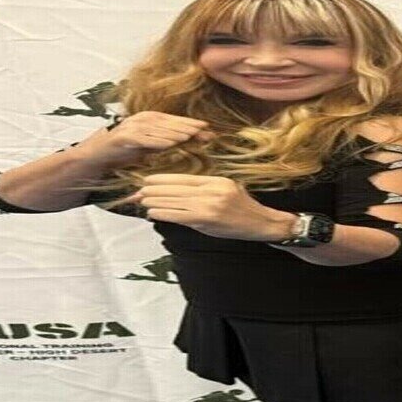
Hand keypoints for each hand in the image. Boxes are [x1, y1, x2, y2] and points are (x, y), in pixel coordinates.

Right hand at [92, 112, 216, 167]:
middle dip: (187, 127)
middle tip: (204, 131)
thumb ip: (168, 142)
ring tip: (191, 135)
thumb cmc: (124, 153)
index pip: (173, 120)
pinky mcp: (123, 137)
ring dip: (175, 132)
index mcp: (148, 119)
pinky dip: (157, 141)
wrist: (97, 157)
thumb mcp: (150, 147)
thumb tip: (192, 139)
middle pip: (168, 123)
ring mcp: (131, 127)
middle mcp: (140, 119)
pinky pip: (143, 139)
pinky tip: (170, 144)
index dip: (189, 123)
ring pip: (158, 129)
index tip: (207, 127)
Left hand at [129, 173, 295, 240]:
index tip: (149, 180)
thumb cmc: (243, 209)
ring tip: (142, 201)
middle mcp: (211, 190)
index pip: (183, 178)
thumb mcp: (226, 190)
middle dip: (155, 190)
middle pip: (176, 188)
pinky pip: (179, 215)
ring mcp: (209, 205)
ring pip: (175, 201)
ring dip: (155, 201)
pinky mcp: (207, 220)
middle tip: (139, 190)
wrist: (262, 223)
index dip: (163, 179)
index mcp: (215, 181)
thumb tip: (179, 192)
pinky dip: (164, 213)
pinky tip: (153, 212)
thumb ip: (205, 190)